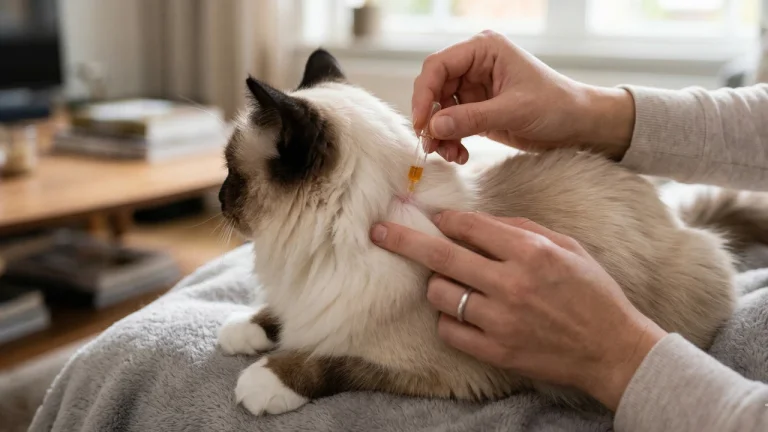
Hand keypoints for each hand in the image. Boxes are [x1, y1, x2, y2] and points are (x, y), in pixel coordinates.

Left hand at [370, 211, 666, 410]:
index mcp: (531, 252)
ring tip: (449, 281)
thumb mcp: (566, 247)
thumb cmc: (592, 292)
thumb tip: (478, 220)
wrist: (612, 349)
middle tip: (378, 229)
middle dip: (403, 238)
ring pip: (440, 294)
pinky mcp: (496, 351)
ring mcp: (501, 321)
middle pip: (440, 255)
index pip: (469, 226)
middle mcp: (511, 284)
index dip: (443, 218)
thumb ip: (521, 229)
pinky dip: (448, 317)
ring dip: (437, 283)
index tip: (429, 215)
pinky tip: (460, 310)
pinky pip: (449, 330)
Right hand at [412, 30, 634, 163]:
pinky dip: (450, 141)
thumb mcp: (513, 111)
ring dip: (439, 134)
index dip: (424, 94)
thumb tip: (433, 127)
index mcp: (484, 50)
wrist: (579, 125)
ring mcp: (474, 88)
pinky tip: (459, 155)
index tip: (422, 123)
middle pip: (434, 89)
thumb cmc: (556, 106)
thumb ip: (471, 118)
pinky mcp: (477, 110)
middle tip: (431, 145)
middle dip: (431, 119)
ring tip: (450, 155)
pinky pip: (451, 124)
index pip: (438, 66)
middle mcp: (475, 65)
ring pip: (439, 110)